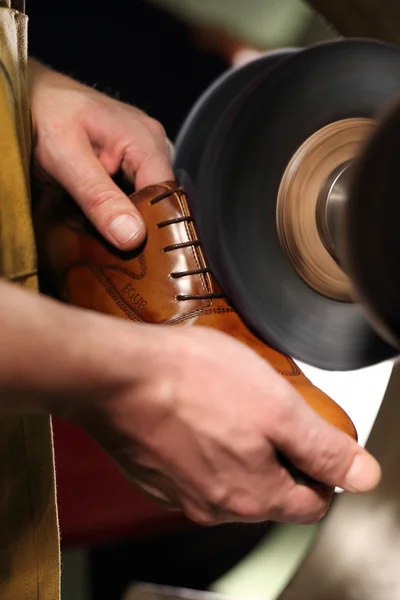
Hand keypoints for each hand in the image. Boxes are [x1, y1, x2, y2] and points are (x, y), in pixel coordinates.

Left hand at [28, 59, 173, 249]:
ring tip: (111, 244)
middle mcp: (153, 145)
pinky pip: (135, 195)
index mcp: (146, 141)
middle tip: (119, 258)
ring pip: (148, 202)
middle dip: (141, 230)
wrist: (27, 99)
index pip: (167, 199)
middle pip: (161, 202)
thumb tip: (132, 237)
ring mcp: (143, 153)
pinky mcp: (130, 163)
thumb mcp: (66, 159)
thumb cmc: (42, 116)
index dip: (154, 230)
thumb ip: (99, 198)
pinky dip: (122, 213)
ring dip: (130, 224)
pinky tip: (106, 225)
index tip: (135, 259)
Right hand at [69, 323, 380, 525]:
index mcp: (254, 496)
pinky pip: (196, 466)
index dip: (320, 467)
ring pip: (231, 476)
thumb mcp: (277, 407)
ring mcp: (181, 493)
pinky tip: (198, 410)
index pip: (312, 502)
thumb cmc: (190, 382)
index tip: (311, 435)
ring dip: (240, 446)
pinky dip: (205, 443)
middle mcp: (216, 506)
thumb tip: (362, 475)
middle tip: (269, 408)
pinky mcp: (155, 474)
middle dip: (279, 453)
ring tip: (230, 402)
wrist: (117, 374)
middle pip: (270, 490)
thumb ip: (324, 448)